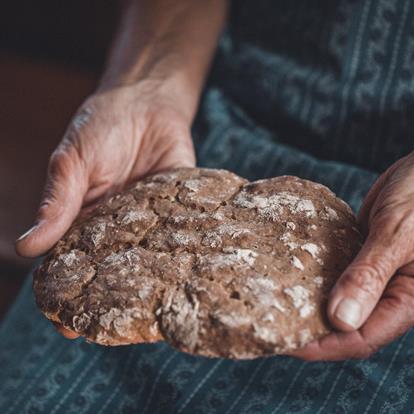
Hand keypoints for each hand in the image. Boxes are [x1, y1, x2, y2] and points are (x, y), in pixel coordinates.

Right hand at [16, 82, 194, 337]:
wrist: (147, 102)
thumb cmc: (101, 128)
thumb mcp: (73, 162)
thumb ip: (58, 202)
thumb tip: (27, 247)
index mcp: (87, 220)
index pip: (74, 264)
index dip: (70, 294)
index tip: (70, 325)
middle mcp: (120, 227)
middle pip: (116, 272)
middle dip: (114, 300)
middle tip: (116, 330)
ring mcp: (152, 221)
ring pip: (151, 261)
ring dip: (152, 284)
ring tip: (156, 313)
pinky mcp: (181, 208)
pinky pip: (185, 236)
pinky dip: (187, 255)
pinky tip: (190, 277)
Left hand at [292, 153, 413, 359]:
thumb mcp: (397, 234)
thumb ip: (370, 274)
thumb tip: (340, 319)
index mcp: (407, 299)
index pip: (362, 338)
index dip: (324, 345)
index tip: (286, 342)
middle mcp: (388, 292)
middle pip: (346, 324)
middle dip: (311, 329)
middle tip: (272, 324)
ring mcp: (373, 274)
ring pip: (338, 299)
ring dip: (309, 302)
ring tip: (273, 302)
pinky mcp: (359, 253)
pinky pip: (334, 271)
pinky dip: (314, 274)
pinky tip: (288, 271)